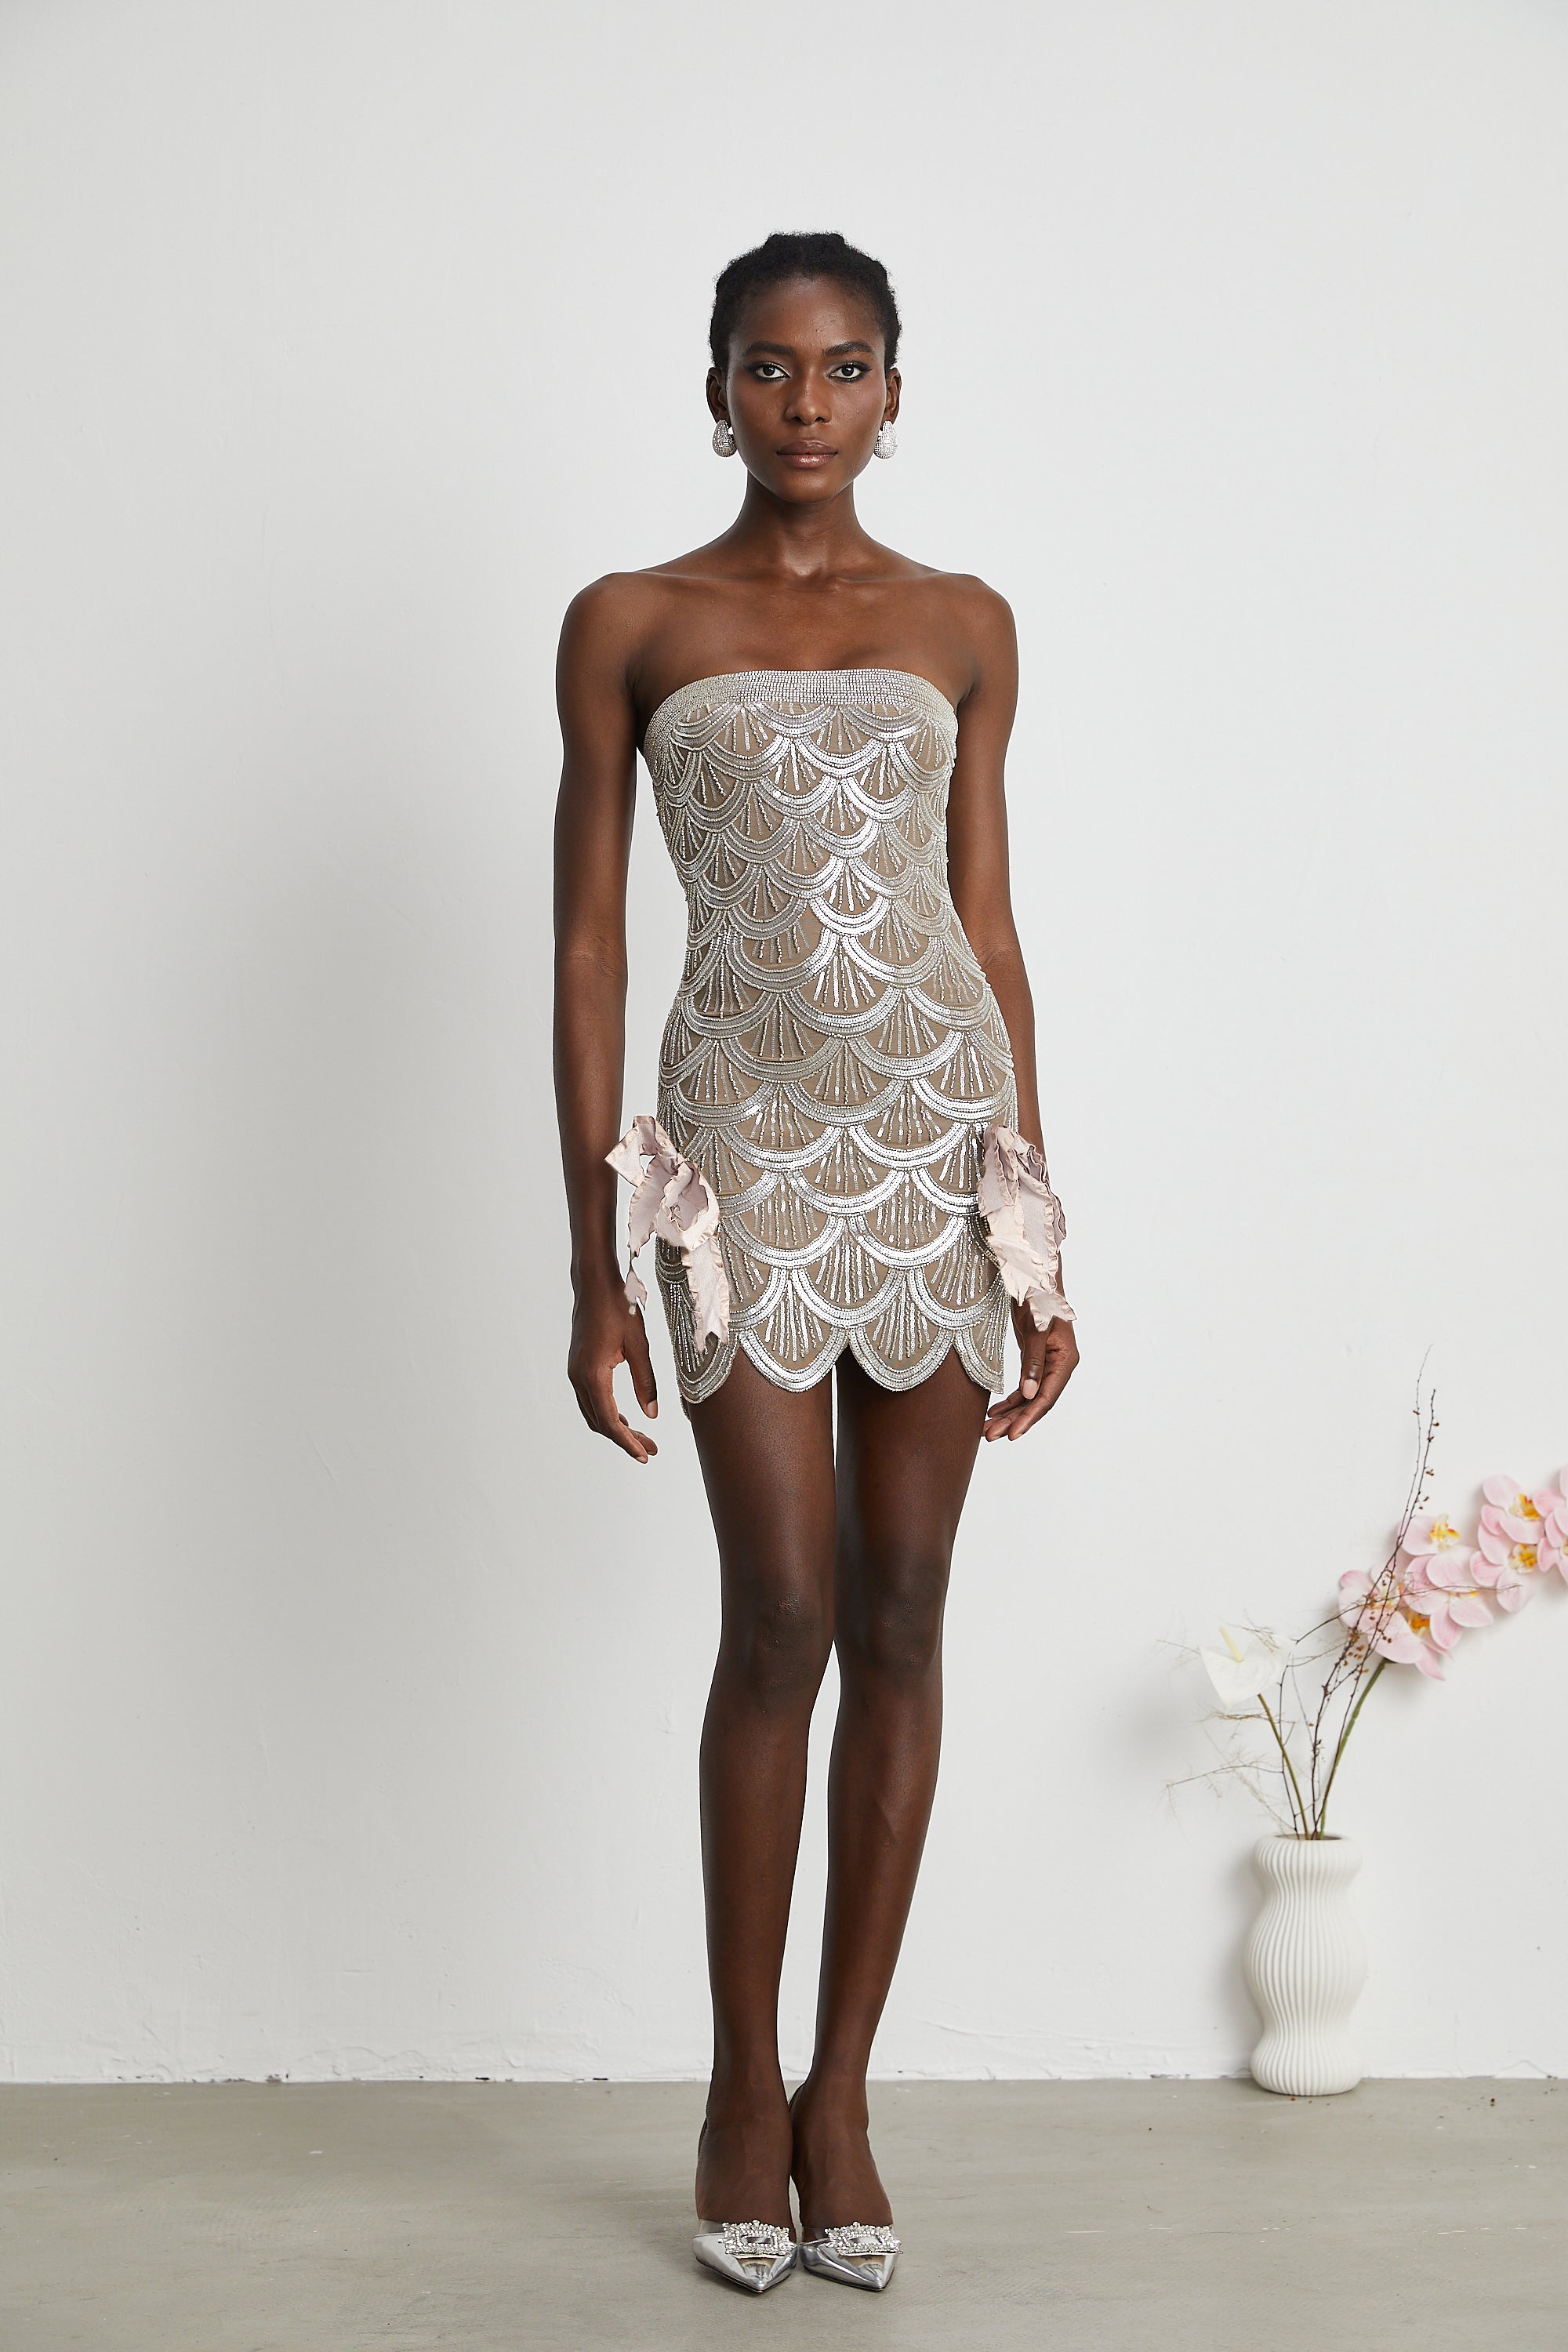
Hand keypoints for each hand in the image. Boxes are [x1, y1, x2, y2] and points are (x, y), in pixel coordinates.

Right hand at [568, 1284, 659, 1462]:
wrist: (594, 1282)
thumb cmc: (618, 1307)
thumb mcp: (639, 1345)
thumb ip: (646, 1382)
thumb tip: (652, 1415)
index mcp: (593, 1375)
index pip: (610, 1422)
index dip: (628, 1442)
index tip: (645, 1455)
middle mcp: (578, 1377)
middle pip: (600, 1422)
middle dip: (624, 1439)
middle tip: (650, 1449)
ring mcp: (575, 1372)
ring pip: (592, 1413)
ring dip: (615, 1427)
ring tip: (641, 1436)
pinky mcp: (577, 1365)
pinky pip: (589, 1399)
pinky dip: (606, 1413)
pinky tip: (624, 1415)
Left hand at [983, 1301, 1078, 1441]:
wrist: (1032, 1273)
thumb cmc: (1037, 1293)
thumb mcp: (1034, 1326)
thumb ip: (1032, 1360)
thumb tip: (1029, 1394)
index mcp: (1065, 1358)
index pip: (1047, 1396)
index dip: (1029, 1417)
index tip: (1012, 1434)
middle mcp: (1058, 1365)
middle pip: (1036, 1402)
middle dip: (1013, 1421)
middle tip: (990, 1436)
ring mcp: (1046, 1363)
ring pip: (1028, 1397)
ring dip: (1009, 1414)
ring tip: (987, 1430)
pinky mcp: (1034, 1359)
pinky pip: (1023, 1387)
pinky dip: (1009, 1400)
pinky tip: (994, 1411)